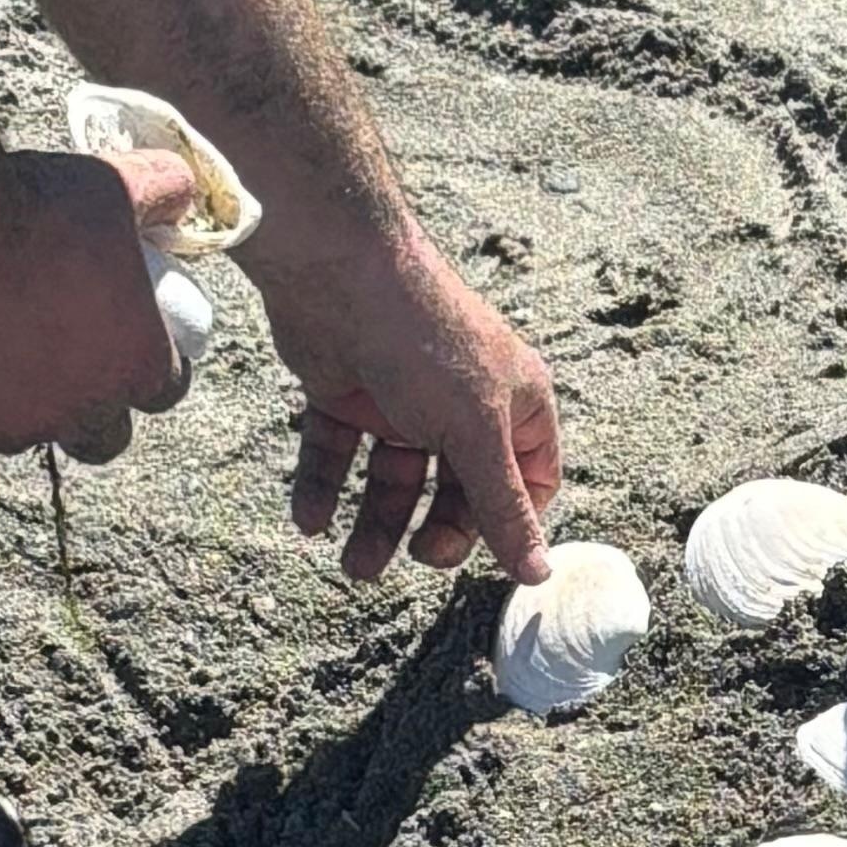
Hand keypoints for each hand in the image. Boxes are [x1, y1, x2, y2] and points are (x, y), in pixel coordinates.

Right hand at [0, 148, 198, 462]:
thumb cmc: (28, 202)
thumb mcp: (113, 184)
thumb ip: (162, 189)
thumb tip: (182, 192)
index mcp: (136, 365)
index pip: (165, 388)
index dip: (151, 367)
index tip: (131, 342)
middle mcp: (78, 413)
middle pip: (102, 438)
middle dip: (95, 411)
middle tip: (71, 369)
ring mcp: (9, 428)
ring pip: (24, 431)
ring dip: (21, 405)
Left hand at [267, 200, 560, 587]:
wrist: (337, 274)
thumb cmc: (426, 340)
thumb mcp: (475, 432)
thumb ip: (503, 506)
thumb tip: (537, 573)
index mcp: (514, 402)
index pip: (529, 480)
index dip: (510, 521)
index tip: (481, 553)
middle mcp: (462, 402)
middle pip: (457, 489)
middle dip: (434, 530)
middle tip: (414, 559)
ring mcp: (402, 399)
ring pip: (393, 478)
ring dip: (373, 525)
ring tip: (353, 568)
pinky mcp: (347, 393)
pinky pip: (338, 453)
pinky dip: (323, 487)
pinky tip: (309, 522)